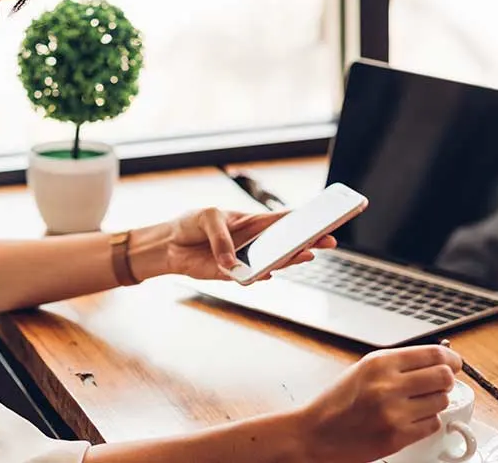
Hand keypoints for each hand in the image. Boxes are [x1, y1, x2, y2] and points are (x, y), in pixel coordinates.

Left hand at [132, 208, 336, 280]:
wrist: (168, 246)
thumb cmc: (191, 224)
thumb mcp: (207, 219)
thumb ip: (222, 239)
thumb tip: (233, 264)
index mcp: (253, 221)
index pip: (284, 219)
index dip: (306, 219)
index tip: (326, 218)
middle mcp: (254, 241)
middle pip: (287, 243)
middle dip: (309, 242)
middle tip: (328, 241)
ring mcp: (245, 259)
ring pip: (274, 261)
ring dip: (290, 260)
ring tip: (306, 255)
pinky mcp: (231, 275)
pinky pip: (251, 277)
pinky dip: (260, 276)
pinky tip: (270, 272)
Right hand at [296, 345, 462, 461]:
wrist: (315, 433)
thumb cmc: (338, 403)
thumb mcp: (364, 370)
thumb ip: (398, 364)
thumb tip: (437, 360)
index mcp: (379, 363)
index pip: (433, 354)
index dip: (451, 359)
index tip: (454, 364)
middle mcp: (387, 385)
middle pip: (444, 377)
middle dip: (446, 381)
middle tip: (439, 385)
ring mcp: (393, 412)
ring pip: (442, 402)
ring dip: (435, 403)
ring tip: (417, 405)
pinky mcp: (397, 436)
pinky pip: (432, 424)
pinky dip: (426, 422)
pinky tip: (410, 420)